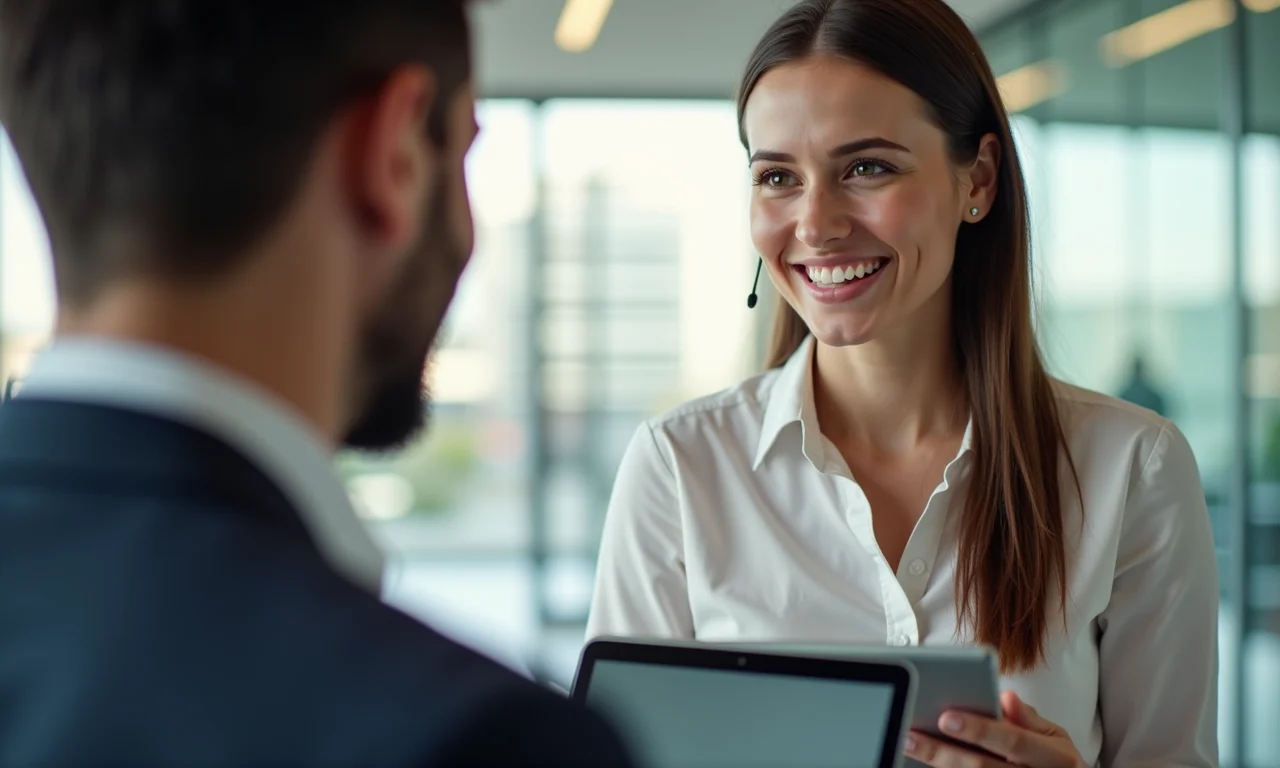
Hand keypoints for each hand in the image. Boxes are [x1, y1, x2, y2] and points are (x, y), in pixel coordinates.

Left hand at [904, 691, 1086, 766]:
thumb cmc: (1056, 761)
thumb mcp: (1055, 737)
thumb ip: (1029, 719)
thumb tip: (1005, 698)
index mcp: (1056, 757)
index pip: (1013, 740)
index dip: (980, 729)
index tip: (946, 717)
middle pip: (982, 767)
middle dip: (943, 752)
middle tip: (911, 735)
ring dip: (937, 766)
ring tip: (908, 747)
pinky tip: (922, 765)